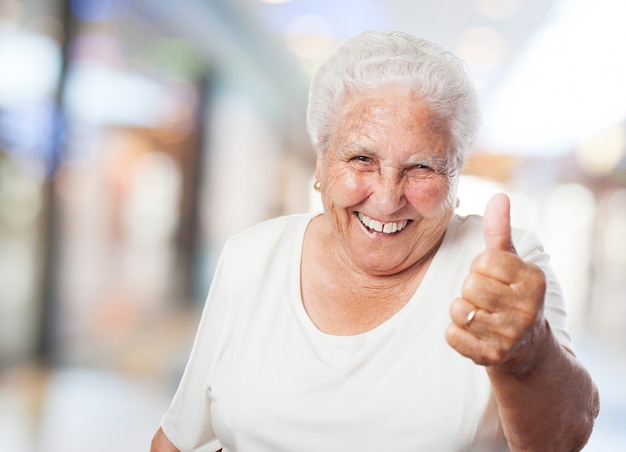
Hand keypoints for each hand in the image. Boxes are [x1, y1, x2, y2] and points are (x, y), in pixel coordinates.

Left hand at [445, 193, 548, 372]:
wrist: (527, 348)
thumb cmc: (512, 294)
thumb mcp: (510, 262)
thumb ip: (499, 230)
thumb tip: (499, 196)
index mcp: (534, 280)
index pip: (484, 261)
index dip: (481, 267)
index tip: (494, 277)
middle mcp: (528, 309)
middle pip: (470, 285)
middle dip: (470, 289)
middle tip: (486, 298)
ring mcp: (511, 336)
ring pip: (458, 310)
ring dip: (461, 311)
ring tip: (481, 315)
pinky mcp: (492, 357)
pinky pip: (451, 335)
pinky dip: (456, 334)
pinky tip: (474, 333)